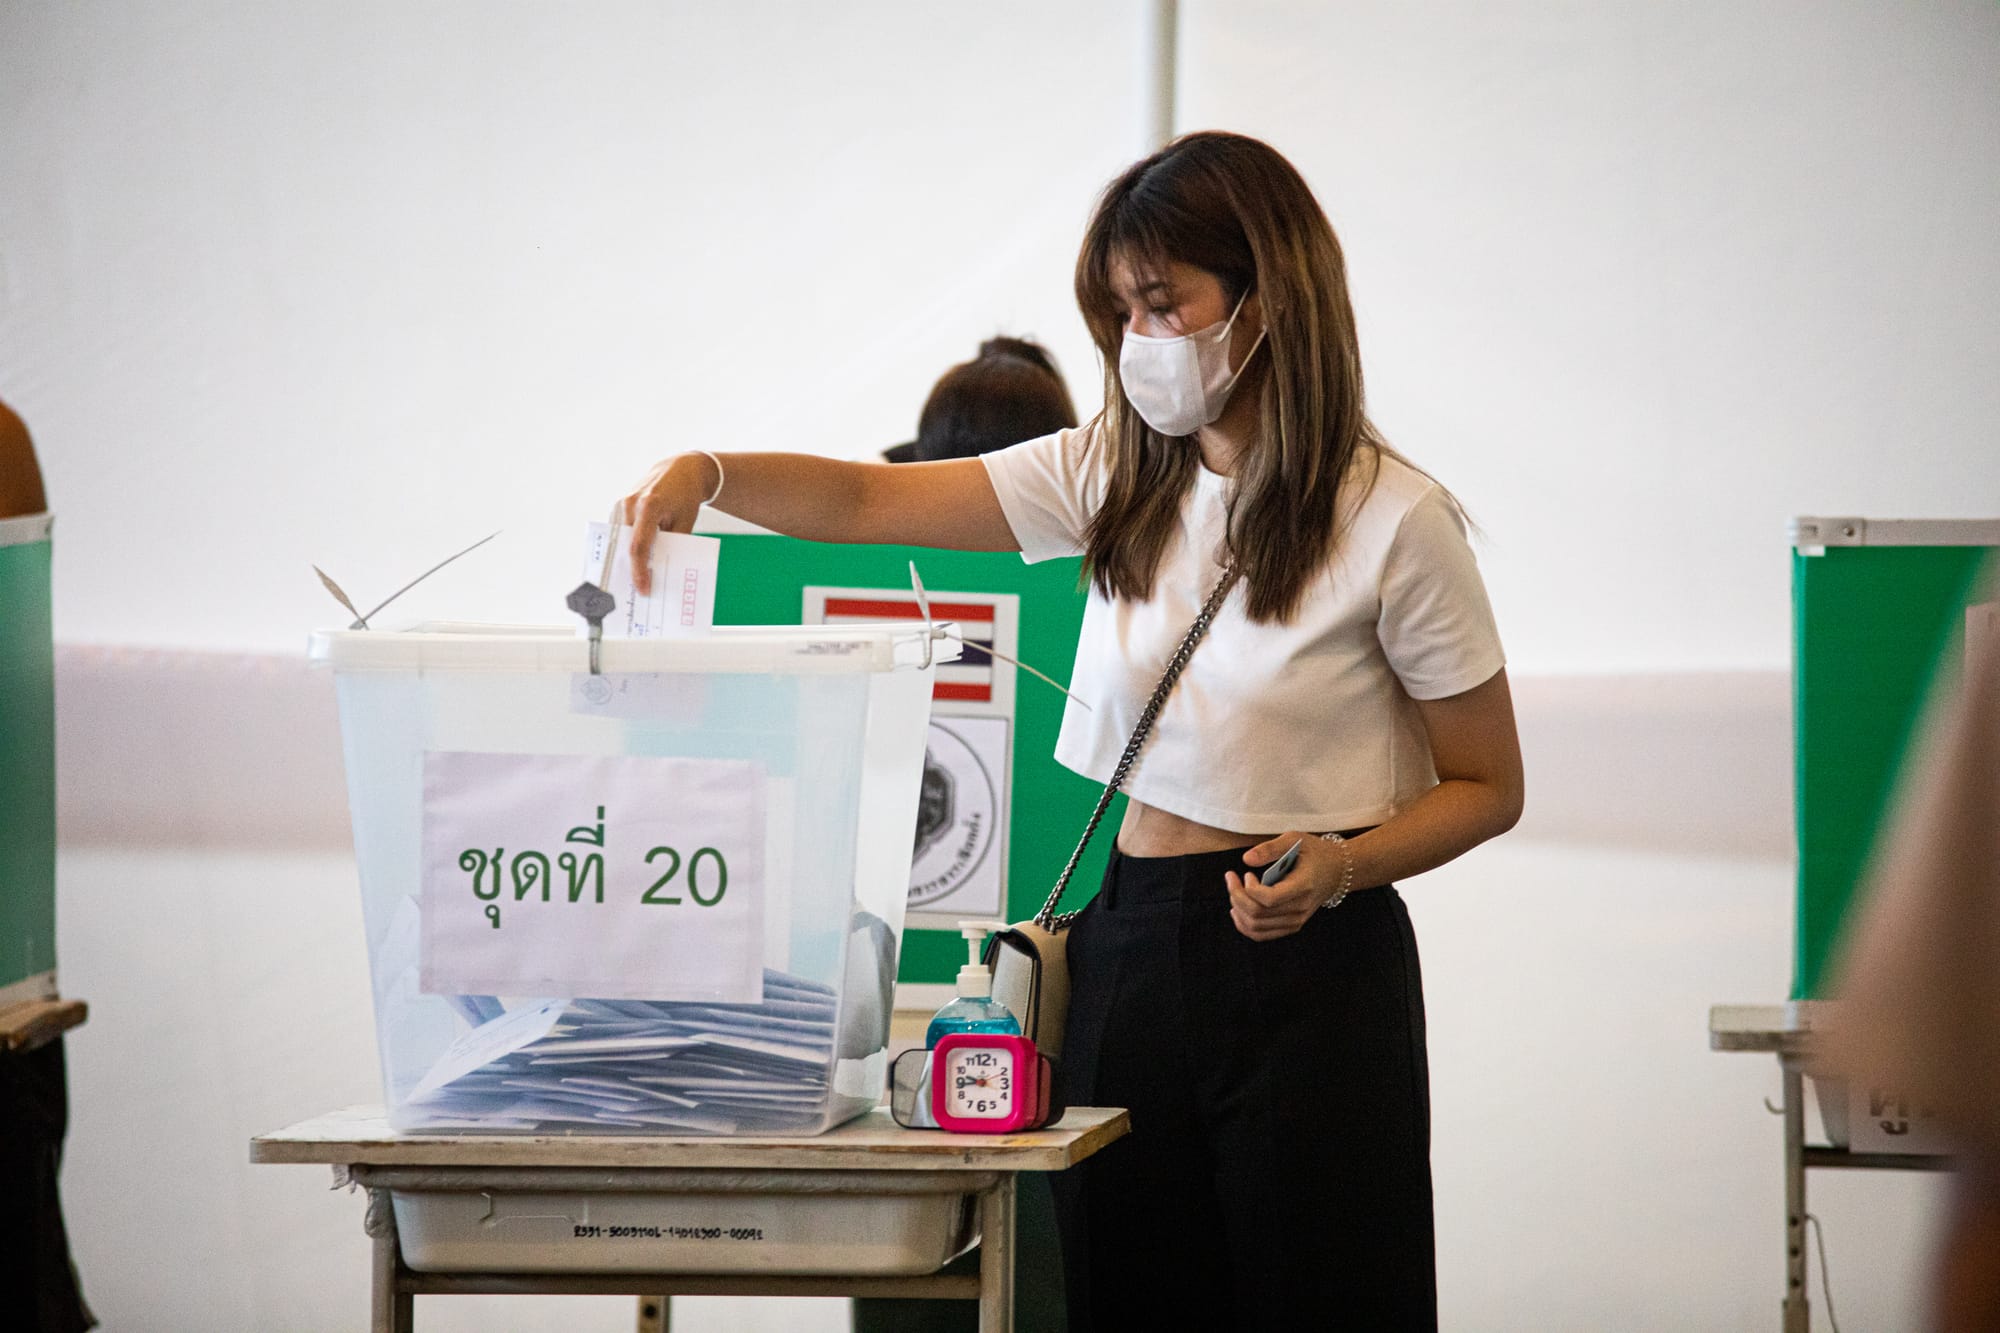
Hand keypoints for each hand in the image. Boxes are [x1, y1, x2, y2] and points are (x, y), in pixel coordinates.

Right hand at [617, 453, 720, 594]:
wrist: (681, 469)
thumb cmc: (686, 495)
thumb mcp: (686, 522)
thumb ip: (673, 544)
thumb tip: (660, 570)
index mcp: (650, 506)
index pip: (639, 546)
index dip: (639, 571)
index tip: (643, 588)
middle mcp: (631, 503)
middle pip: (626, 545)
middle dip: (630, 569)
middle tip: (635, 590)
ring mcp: (622, 503)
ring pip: (620, 540)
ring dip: (625, 558)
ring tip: (632, 579)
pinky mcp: (620, 505)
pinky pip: (619, 531)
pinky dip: (624, 546)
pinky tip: (631, 561)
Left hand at [1225, 832, 1337, 940]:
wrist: (1337, 870)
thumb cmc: (1315, 853)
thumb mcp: (1295, 839)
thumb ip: (1270, 848)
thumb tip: (1246, 859)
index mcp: (1303, 886)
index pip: (1269, 899)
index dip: (1249, 889)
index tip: (1246, 874)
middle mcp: (1300, 908)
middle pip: (1258, 913)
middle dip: (1237, 896)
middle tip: (1232, 878)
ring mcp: (1296, 920)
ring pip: (1257, 927)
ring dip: (1238, 910)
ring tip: (1234, 891)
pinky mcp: (1292, 925)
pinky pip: (1262, 934)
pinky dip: (1244, 925)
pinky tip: (1237, 910)